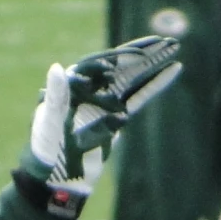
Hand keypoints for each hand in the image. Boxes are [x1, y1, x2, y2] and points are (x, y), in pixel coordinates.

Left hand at [18, 35, 182, 215]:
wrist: (56, 179)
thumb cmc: (46, 151)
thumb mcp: (49, 123)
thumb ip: (56, 97)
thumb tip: (57, 68)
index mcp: (73, 85)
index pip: (101, 63)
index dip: (122, 56)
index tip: (143, 50)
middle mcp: (90, 88)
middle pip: (121, 65)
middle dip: (144, 52)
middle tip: (167, 40)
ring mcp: (105, 101)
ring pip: (133, 77)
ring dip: (153, 62)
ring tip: (174, 46)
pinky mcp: (116, 116)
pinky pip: (138, 96)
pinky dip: (154, 83)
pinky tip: (172, 70)